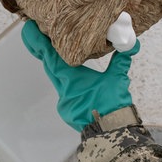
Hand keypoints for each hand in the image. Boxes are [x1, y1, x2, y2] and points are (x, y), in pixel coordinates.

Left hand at [21, 20, 139, 131]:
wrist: (111, 132)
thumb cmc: (112, 105)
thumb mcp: (118, 79)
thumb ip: (122, 60)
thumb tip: (132, 44)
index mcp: (71, 79)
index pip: (50, 57)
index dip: (38, 42)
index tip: (29, 30)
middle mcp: (64, 90)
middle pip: (50, 67)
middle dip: (45, 51)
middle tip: (39, 36)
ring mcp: (65, 102)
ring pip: (58, 80)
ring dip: (58, 68)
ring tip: (58, 55)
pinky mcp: (69, 111)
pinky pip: (66, 93)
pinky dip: (69, 84)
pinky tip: (77, 81)